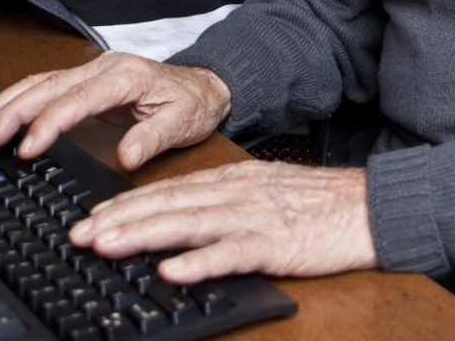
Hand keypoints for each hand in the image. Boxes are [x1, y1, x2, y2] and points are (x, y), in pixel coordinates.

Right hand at [0, 51, 230, 169]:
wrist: (204, 86)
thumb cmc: (192, 104)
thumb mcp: (182, 123)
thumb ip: (153, 139)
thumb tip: (126, 157)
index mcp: (124, 76)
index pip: (77, 99)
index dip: (49, 123)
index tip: (27, 148)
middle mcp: (102, 67)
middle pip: (48, 86)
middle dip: (12, 111)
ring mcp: (90, 71)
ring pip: (38, 83)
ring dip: (5, 104)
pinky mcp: (83, 80)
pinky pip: (43, 86)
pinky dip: (15, 100)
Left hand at [68, 162, 378, 281]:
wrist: (375, 206)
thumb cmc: (324, 207)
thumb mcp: (269, 195)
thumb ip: (228, 205)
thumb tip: (185, 223)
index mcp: (236, 182)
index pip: (171, 191)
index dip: (127, 204)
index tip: (92, 217)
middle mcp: (239, 194)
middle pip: (169, 204)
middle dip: (120, 219)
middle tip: (79, 234)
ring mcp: (257, 217)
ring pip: (190, 224)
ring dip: (145, 235)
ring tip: (107, 245)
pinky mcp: (278, 244)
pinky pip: (232, 254)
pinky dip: (200, 262)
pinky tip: (173, 272)